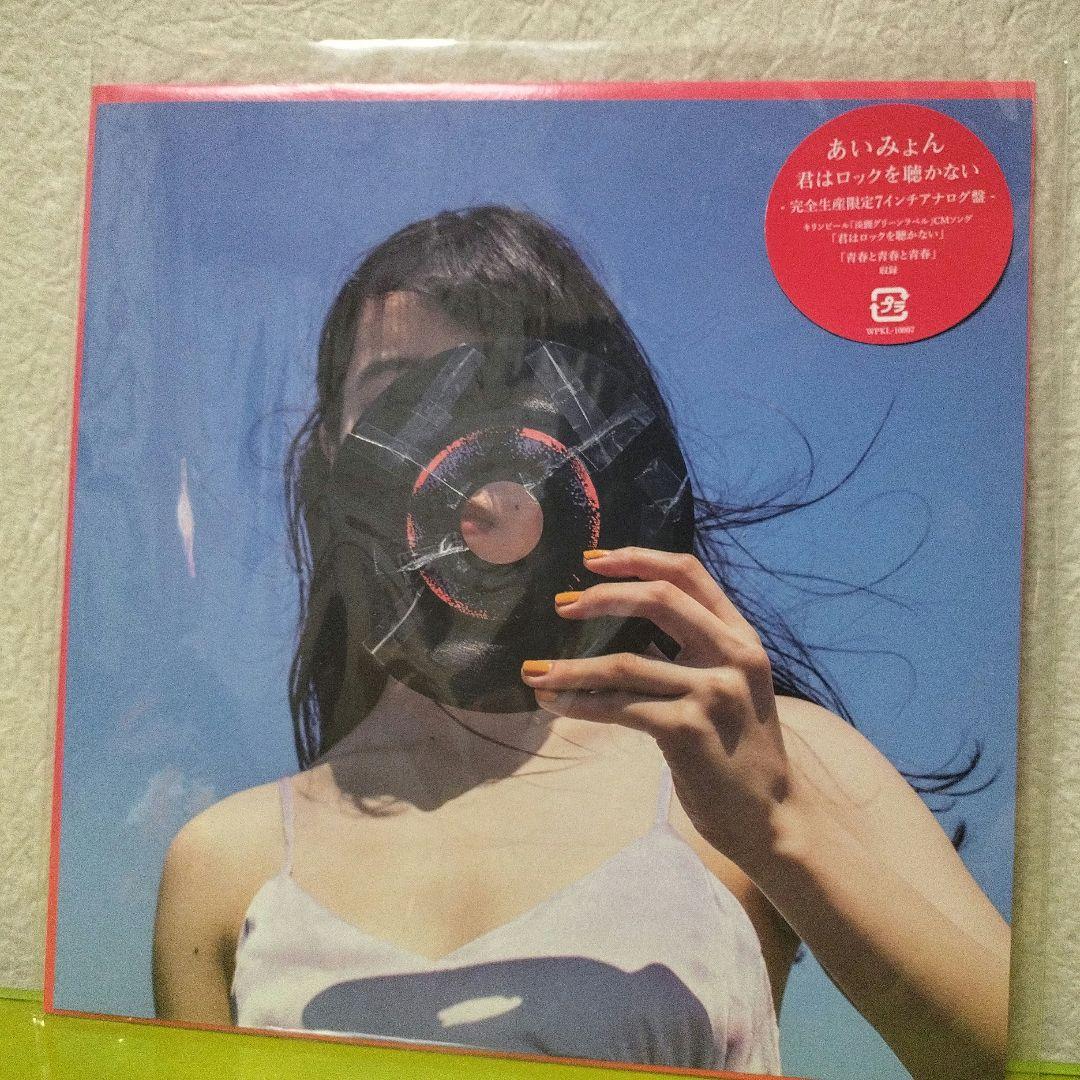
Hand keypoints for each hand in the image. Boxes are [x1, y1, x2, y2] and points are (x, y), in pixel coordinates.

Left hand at [520, 547, 792, 867]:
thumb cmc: (741, 752)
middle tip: (562, 605)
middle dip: (602, 596)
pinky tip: (553, 703)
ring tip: (534, 672)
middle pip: (658, 599)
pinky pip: (619, 708)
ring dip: (571, 668)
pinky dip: (579, 703)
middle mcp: (733, 656)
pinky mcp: (688, 730)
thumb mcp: (732, 686)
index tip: (592, 561)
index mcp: (741, 638)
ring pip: (624, 664)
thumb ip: (695, 651)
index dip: (638, 559)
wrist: (772, 818)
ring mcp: (712, 692)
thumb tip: (625, 623)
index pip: (688, 574)